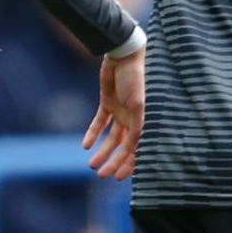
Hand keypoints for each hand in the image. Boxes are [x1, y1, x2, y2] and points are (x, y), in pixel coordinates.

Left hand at [83, 47, 144, 179]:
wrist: (123, 55)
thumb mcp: (138, 104)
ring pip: (111, 138)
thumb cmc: (136, 78)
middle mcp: (134, 119)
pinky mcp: (108, 102)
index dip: (129, 164)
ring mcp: (121, 111)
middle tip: (102, 175)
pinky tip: (86, 145)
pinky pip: (100, 122)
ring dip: (102, 151)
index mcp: (145, 120)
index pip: (138, 149)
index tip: (118, 177)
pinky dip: (93, 134)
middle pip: (124, 147)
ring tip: (91, 164)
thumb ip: (138, 126)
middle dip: (114, 162)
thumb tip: (134, 149)